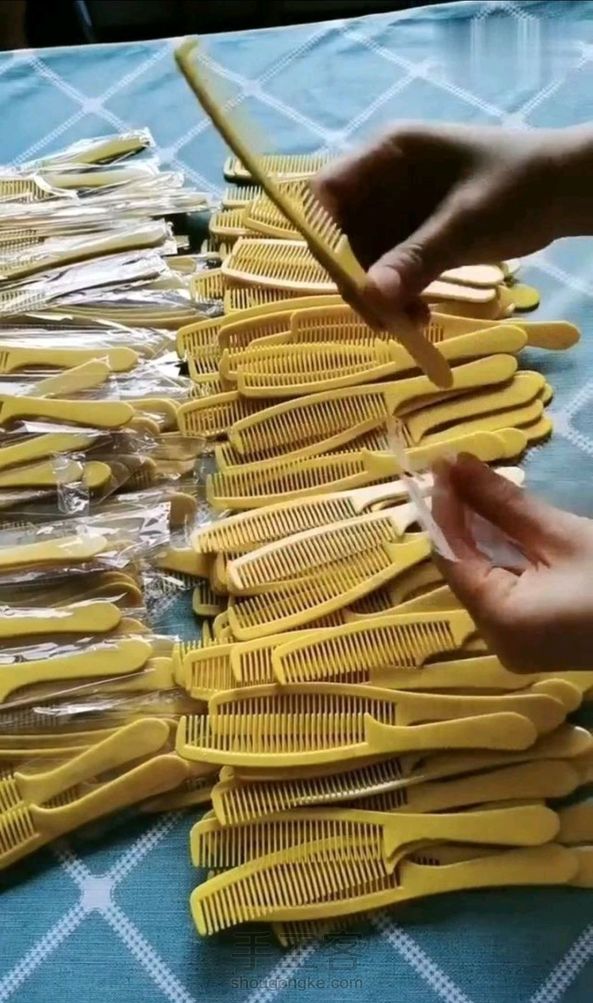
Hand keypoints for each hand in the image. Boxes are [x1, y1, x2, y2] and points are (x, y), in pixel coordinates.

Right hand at [313, 123, 590, 324]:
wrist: (565, 192)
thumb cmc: (518, 186)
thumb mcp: (467, 223)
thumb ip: (417, 258)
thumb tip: (369, 296)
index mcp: (389, 156)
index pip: (329, 190)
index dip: (323, 231)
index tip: (343, 275)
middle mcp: (384, 182)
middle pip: (343, 234)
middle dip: (358, 278)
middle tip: (382, 318)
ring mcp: (400, 211)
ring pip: (367, 259)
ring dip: (381, 295)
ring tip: (411, 323)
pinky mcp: (417, 237)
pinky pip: (393, 270)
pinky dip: (400, 296)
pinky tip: (420, 317)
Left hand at [431, 453, 592, 671]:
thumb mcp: (560, 534)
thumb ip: (503, 502)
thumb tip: (458, 466)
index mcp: (499, 619)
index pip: (452, 557)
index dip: (444, 510)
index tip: (441, 466)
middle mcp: (497, 641)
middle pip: (463, 570)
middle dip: (458, 519)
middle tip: (455, 470)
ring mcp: (515, 645)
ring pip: (481, 580)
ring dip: (477, 535)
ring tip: (472, 487)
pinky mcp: (533, 640)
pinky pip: (502, 593)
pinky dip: (499, 558)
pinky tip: (496, 523)